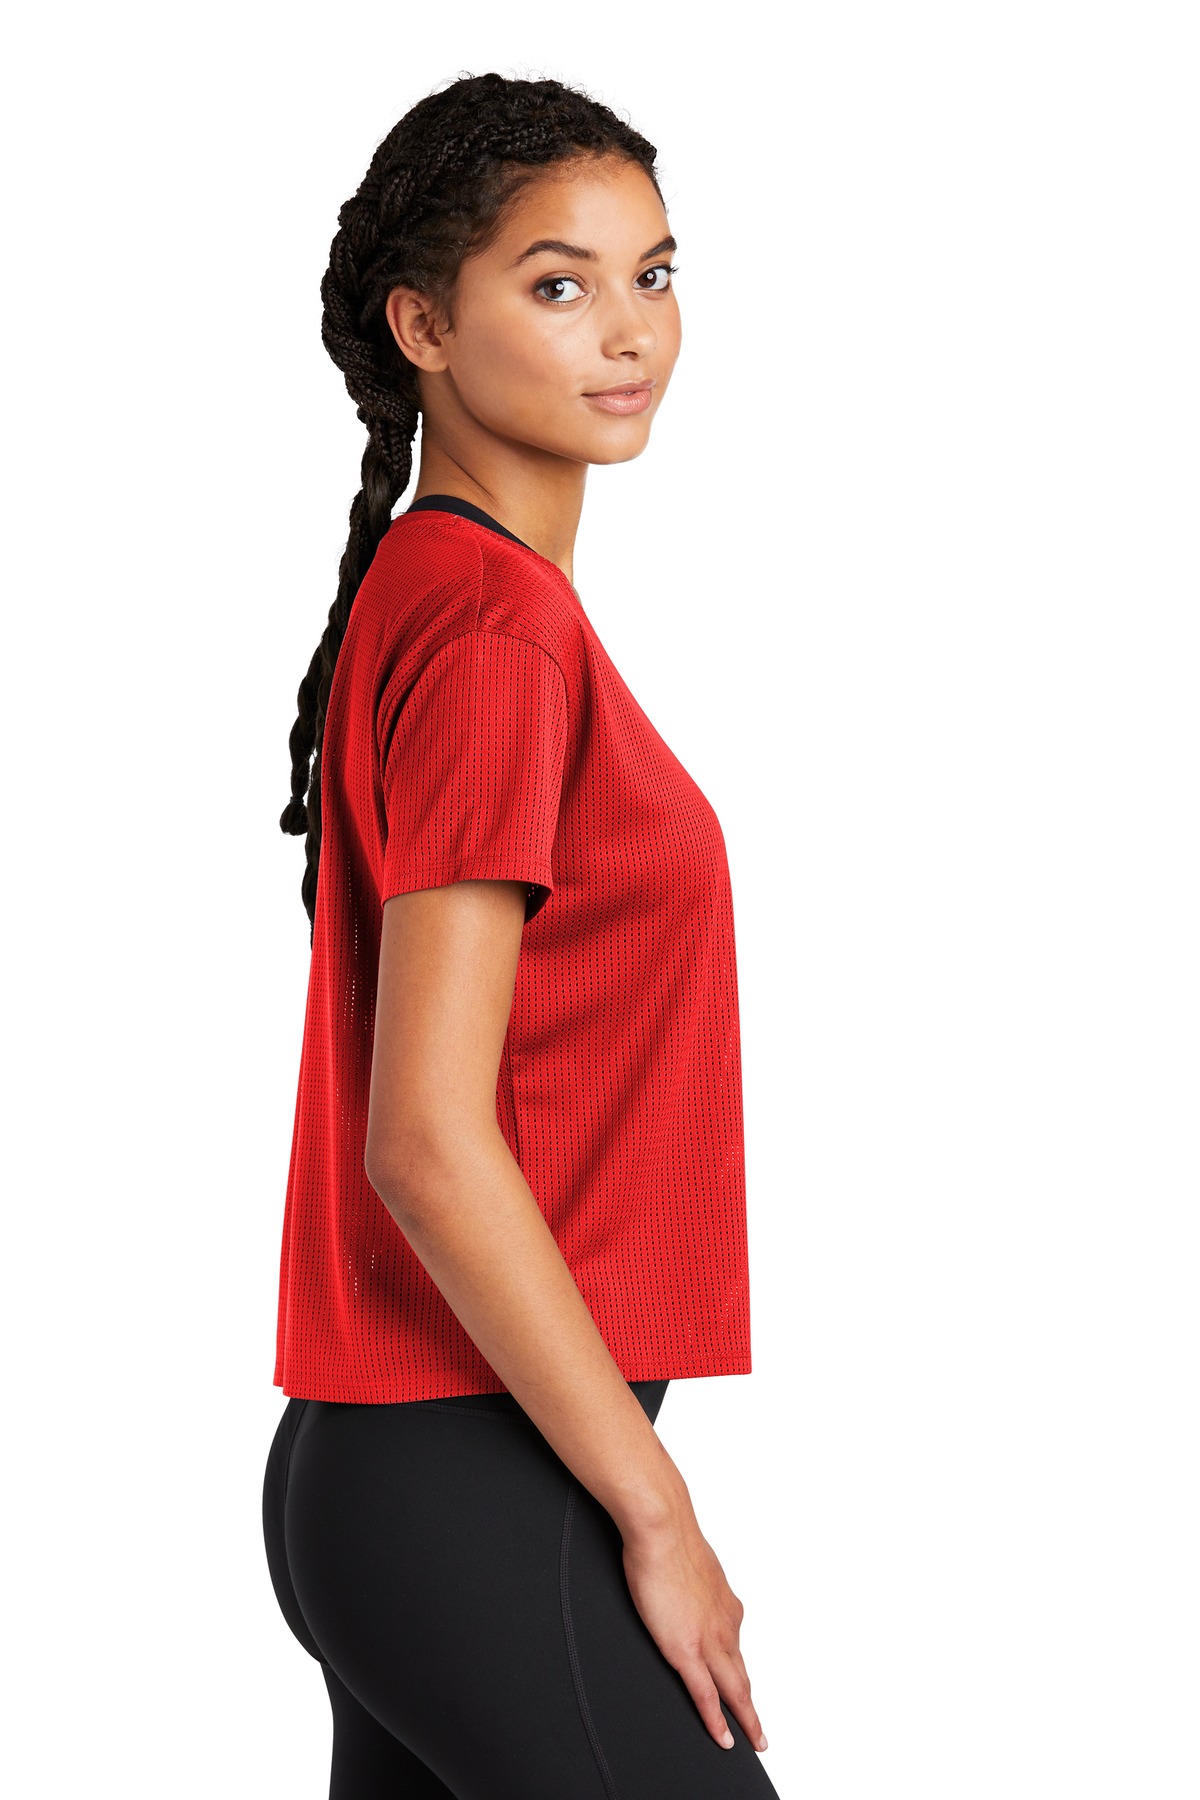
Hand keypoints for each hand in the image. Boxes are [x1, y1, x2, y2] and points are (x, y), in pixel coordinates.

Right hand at [620, 1511, 767, 1752]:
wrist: (663, 1528)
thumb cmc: (670, 1538)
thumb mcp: (691, 1565)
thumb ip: (694, 1583)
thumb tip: (684, 1580)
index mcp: (724, 1605)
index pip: (736, 1648)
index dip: (740, 1674)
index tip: (744, 1689)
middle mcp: (724, 1625)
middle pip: (742, 1677)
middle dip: (752, 1708)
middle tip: (761, 1734)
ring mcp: (708, 1640)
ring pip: (734, 1691)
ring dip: (746, 1720)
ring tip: (753, 1741)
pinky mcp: (686, 1649)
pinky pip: (705, 1696)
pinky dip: (716, 1722)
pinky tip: (722, 1740)